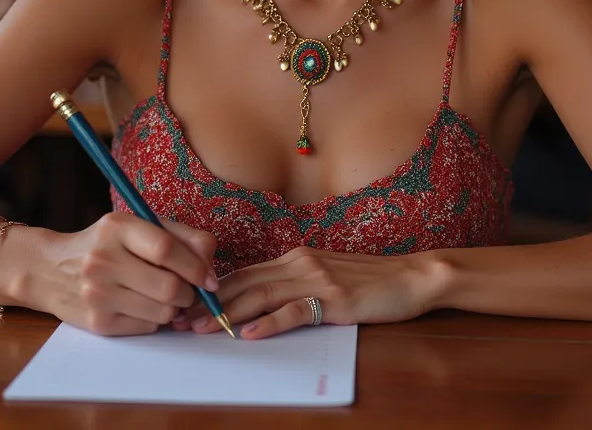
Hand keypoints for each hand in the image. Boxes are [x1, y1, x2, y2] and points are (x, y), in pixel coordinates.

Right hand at [27, 213, 219, 335]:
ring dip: (174, 308)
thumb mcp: (138, 226)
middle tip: (190, 290)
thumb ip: (181, 237)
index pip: (165, 249)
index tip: (210, 278)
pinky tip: (142, 305)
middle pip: (169, 287)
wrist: (52, 269)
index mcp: (117, 227)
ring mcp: (97, 294)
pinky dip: (154, 320)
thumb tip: (211, 265)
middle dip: (190, 293)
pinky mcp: (98, 323)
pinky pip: (147, 328)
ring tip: (164, 296)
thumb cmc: (107, 244)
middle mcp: (103, 260)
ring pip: (162, 313)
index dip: (196, 266)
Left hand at [180, 246, 444, 339]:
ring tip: (203, 329)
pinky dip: (270, 322)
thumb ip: (293, 282)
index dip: (212, 290)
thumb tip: (258, 300)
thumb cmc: (368, 280)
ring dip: (228, 314)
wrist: (410, 276)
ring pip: (262, 294)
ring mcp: (317, 278)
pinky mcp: (334, 298)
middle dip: (209, 303)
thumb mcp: (324, 274)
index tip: (186, 306)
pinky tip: (251, 334)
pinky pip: (295, 311)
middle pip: (245, 282)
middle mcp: (300, 262)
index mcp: (294, 257)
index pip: (244, 273)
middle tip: (181, 321)